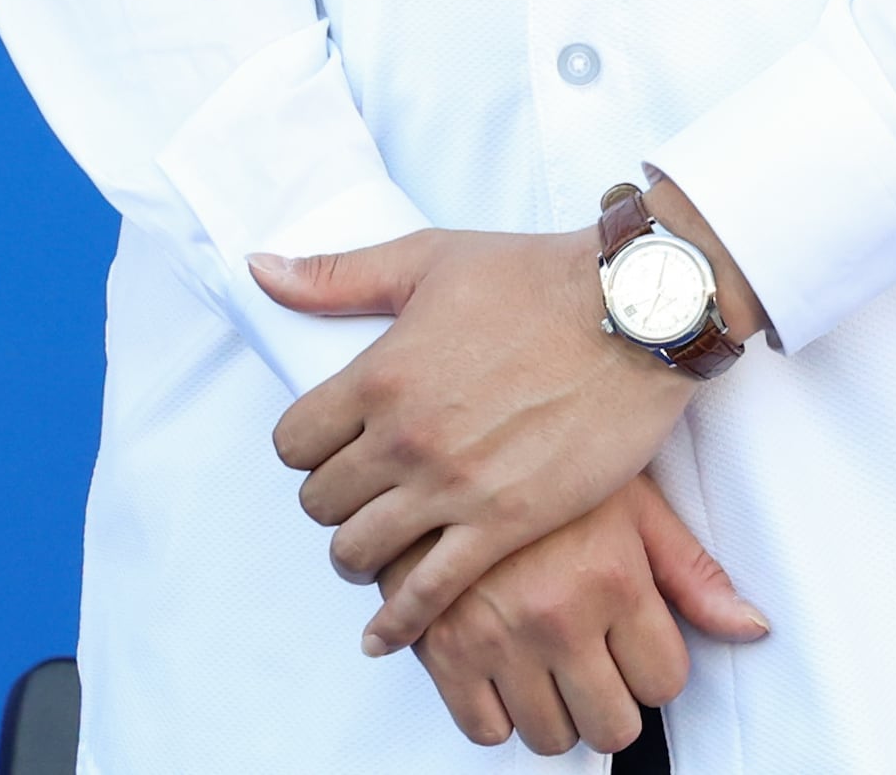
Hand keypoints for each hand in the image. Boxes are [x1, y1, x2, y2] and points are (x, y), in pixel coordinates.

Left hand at [257, 221, 705, 650]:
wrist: (634, 314)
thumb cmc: (536, 277)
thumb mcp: (427, 259)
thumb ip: (338, 275)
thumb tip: (260, 270)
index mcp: (378, 375)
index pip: (292, 442)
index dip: (304, 450)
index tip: (327, 450)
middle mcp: (404, 438)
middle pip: (319, 502)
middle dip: (330, 502)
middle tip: (356, 498)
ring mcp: (452, 487)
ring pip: (359, 552)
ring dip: (358, 556)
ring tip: (373, 552)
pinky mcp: (503, 524)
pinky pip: (427, 593)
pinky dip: (397, 622)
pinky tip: (384, 636)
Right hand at [406, 475, 769, 753]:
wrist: (451, 438)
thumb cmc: (547, 460)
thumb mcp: (633, 503)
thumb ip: (693, 574)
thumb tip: (752, 628)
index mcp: (613, 577)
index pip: (663, 683)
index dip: (653, 666)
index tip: (634, 644)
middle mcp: (557, 615)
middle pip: (612, 727)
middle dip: (611, 700)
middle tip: (595, 661)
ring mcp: (496, 637)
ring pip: (550, 737)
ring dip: (556, 710)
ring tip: (548, 662)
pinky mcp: (441, 649)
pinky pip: (484, 731)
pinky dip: (496, 712)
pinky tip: (504, 668)